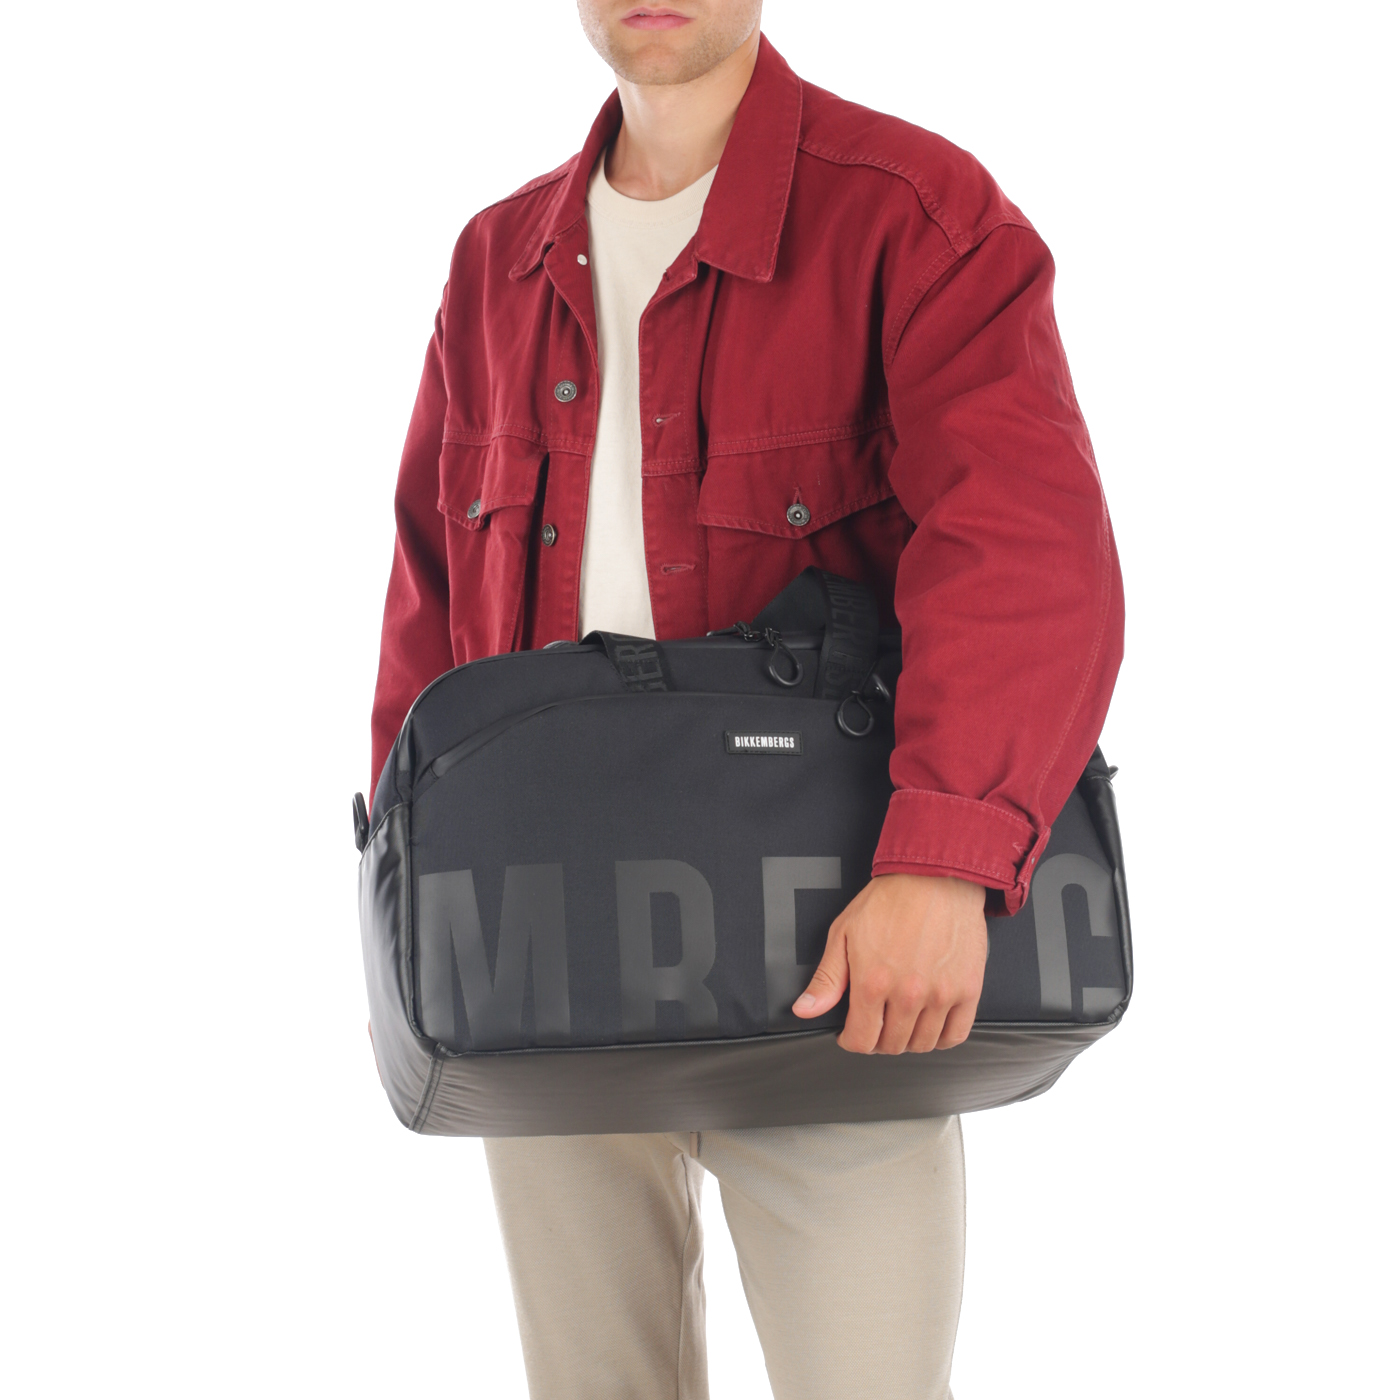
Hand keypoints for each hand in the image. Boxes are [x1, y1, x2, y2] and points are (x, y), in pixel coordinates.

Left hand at [792, 873, 987, 1052]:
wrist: (935, 877)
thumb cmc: (890, 899)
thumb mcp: (844, 933)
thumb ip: (827, 978)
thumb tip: (806, 1009)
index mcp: (873, 982)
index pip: (861, 1040)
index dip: (851, 1041)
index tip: (851, 1034)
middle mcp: (908, 993)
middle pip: (890, 1045)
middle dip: (877, 1039)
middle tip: (876, 1022)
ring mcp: (941, 994)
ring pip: (922, 1044)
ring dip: (907, 1040)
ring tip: (901, 1021)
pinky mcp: (968, 989)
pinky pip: (955, 1035)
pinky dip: (941, 1038)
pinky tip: (929, 1024)